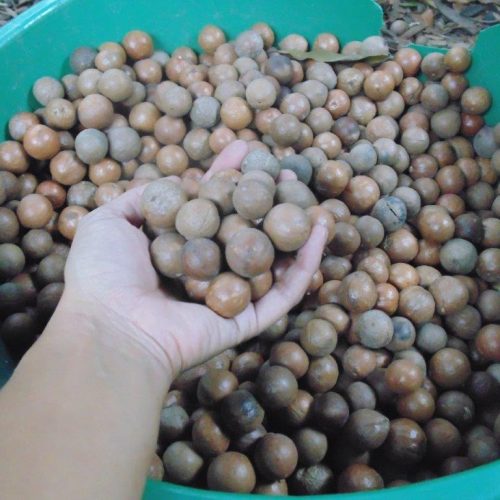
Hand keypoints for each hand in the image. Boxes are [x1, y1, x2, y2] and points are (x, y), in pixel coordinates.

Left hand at [62, 141, 328, 379]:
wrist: (112, 327)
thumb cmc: (103, 275)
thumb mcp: (108, 221)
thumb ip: (139, 198)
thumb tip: (172, 184)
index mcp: (178, 248)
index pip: (211, 207)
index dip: (228, 179)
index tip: (244, 151)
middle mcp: (207, 270)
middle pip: (246, 230)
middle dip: (266, 201)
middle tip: (285, 173)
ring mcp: (229, 295)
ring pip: (272, 260)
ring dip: (294, 230)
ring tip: (313, 199)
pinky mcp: (248, 319)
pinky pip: (285, 292)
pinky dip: (306, 264)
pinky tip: (321, 230)